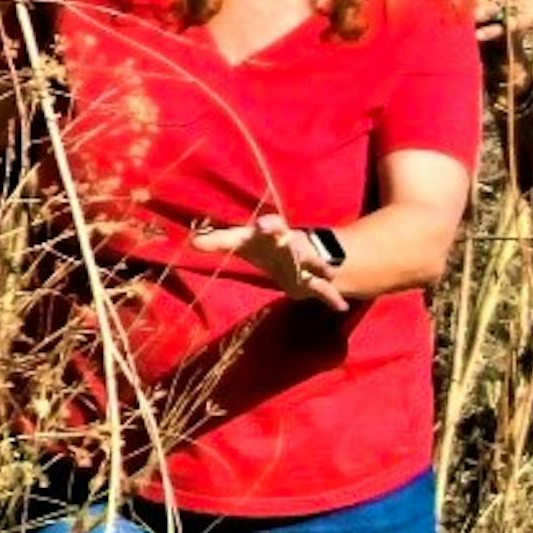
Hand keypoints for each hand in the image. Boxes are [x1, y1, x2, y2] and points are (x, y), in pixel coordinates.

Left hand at [189, 212, 346, 310]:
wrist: (299, 252)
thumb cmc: (264, 246)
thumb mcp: (242, 242)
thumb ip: (219, 241)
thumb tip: (191, 241)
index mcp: (274, 234)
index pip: (272, 226)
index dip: (270, 225)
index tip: (264, 225)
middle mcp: (293, 245)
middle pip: (296, 244)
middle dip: (297, 247)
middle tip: (292, 242)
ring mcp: (307, 263)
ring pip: (314, 265)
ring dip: (320, 268)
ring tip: (329, 271)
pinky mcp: (314, 281)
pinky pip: (325, 290)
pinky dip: (333, 297)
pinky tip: (341, 307)